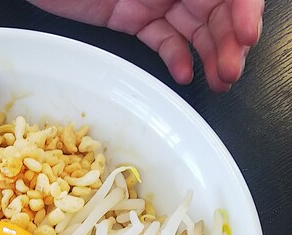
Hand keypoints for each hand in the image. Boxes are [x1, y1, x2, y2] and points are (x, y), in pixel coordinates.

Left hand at [27, 0, 263, 90]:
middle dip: (229, 42)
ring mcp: (156, 0)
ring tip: (219, 80)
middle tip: (229, 70)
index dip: (243, 11)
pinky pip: (163, 40)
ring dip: (211, 56)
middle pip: (217, 11)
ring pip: (195, 30)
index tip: (246, 34)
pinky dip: (176, 58)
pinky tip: (185, 73)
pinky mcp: (134, 19)